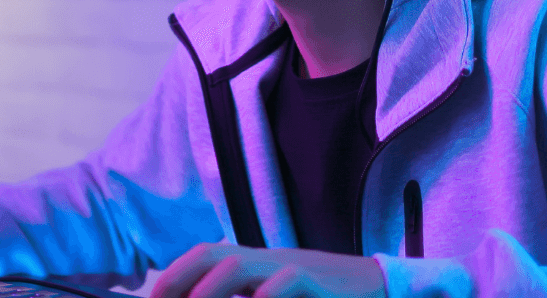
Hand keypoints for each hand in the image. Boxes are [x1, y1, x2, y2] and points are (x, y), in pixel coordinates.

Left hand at [150, 244, 384, 297]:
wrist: (374, 290)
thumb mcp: (270, 297)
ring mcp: (289, 267)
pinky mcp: (316, 282)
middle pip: (210, 254)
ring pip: (237, 267)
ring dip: (208, 291)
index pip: (200, 257)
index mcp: (250, 263)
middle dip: (178, 280)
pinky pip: (285, 283)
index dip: (172, 278)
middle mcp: (264, 260)